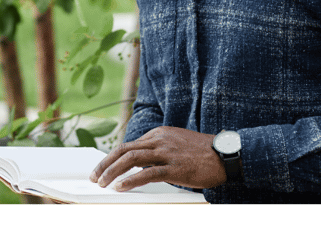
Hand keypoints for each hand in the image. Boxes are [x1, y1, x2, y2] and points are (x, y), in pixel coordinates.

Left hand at [89, 126, 226, 190]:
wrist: (226, 154)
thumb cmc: (202, 152)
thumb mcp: (176, 144)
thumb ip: (157, 150)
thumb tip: (139, 164)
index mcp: (158, 133)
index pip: (129, 145)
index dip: (112, 158)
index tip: (102, 169)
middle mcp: (160, 140)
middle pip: (125, 150)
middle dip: (105, 163)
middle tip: (94, 176)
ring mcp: (167, 153)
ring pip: (131, 159)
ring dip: (112, 171)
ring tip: (102, 183)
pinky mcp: (175, 168)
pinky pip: (148, 174)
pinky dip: (131, 180)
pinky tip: (121, 187)